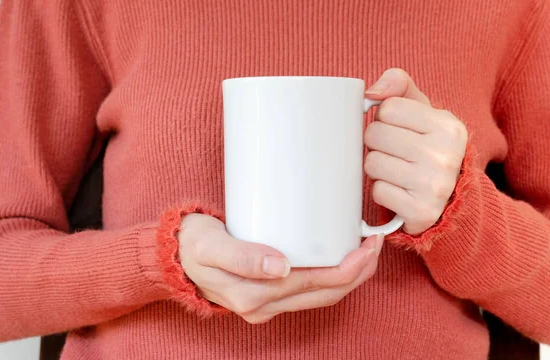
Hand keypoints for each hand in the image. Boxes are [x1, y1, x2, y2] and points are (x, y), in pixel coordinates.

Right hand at [179, 213, 382, 323]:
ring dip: (348, 276)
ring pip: (320, 296)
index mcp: (254, 295)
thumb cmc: (193, 245)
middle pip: (325, 294)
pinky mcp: (267, 295)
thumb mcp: (211, 245)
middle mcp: (264, 306)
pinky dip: (330, 277)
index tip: (368, 244)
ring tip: (365, 250)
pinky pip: (307, 291)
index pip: (315, 285)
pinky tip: (338, 258)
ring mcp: (266, 305)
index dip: (348, 268)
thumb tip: (280, 267)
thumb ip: (242, 256)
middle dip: (357, 272)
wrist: (174, 257)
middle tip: (375, 243)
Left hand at [363, 68, 467, 235]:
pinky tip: (400, 191)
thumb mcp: (423, 111)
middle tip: (395, 152)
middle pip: (374, 135)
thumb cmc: (428, 147)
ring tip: (397, 170)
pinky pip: (378, 191)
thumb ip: (399, 85)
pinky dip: (383, 191)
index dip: (385, 118)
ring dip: (377, 168)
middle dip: (377, 143)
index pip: (387, 108)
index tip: (399, 129)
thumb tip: (371, 92)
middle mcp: (445, 155)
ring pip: (372, 163)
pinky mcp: (421, 211)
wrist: (452, 199)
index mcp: (448, 126)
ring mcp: (434, 185)